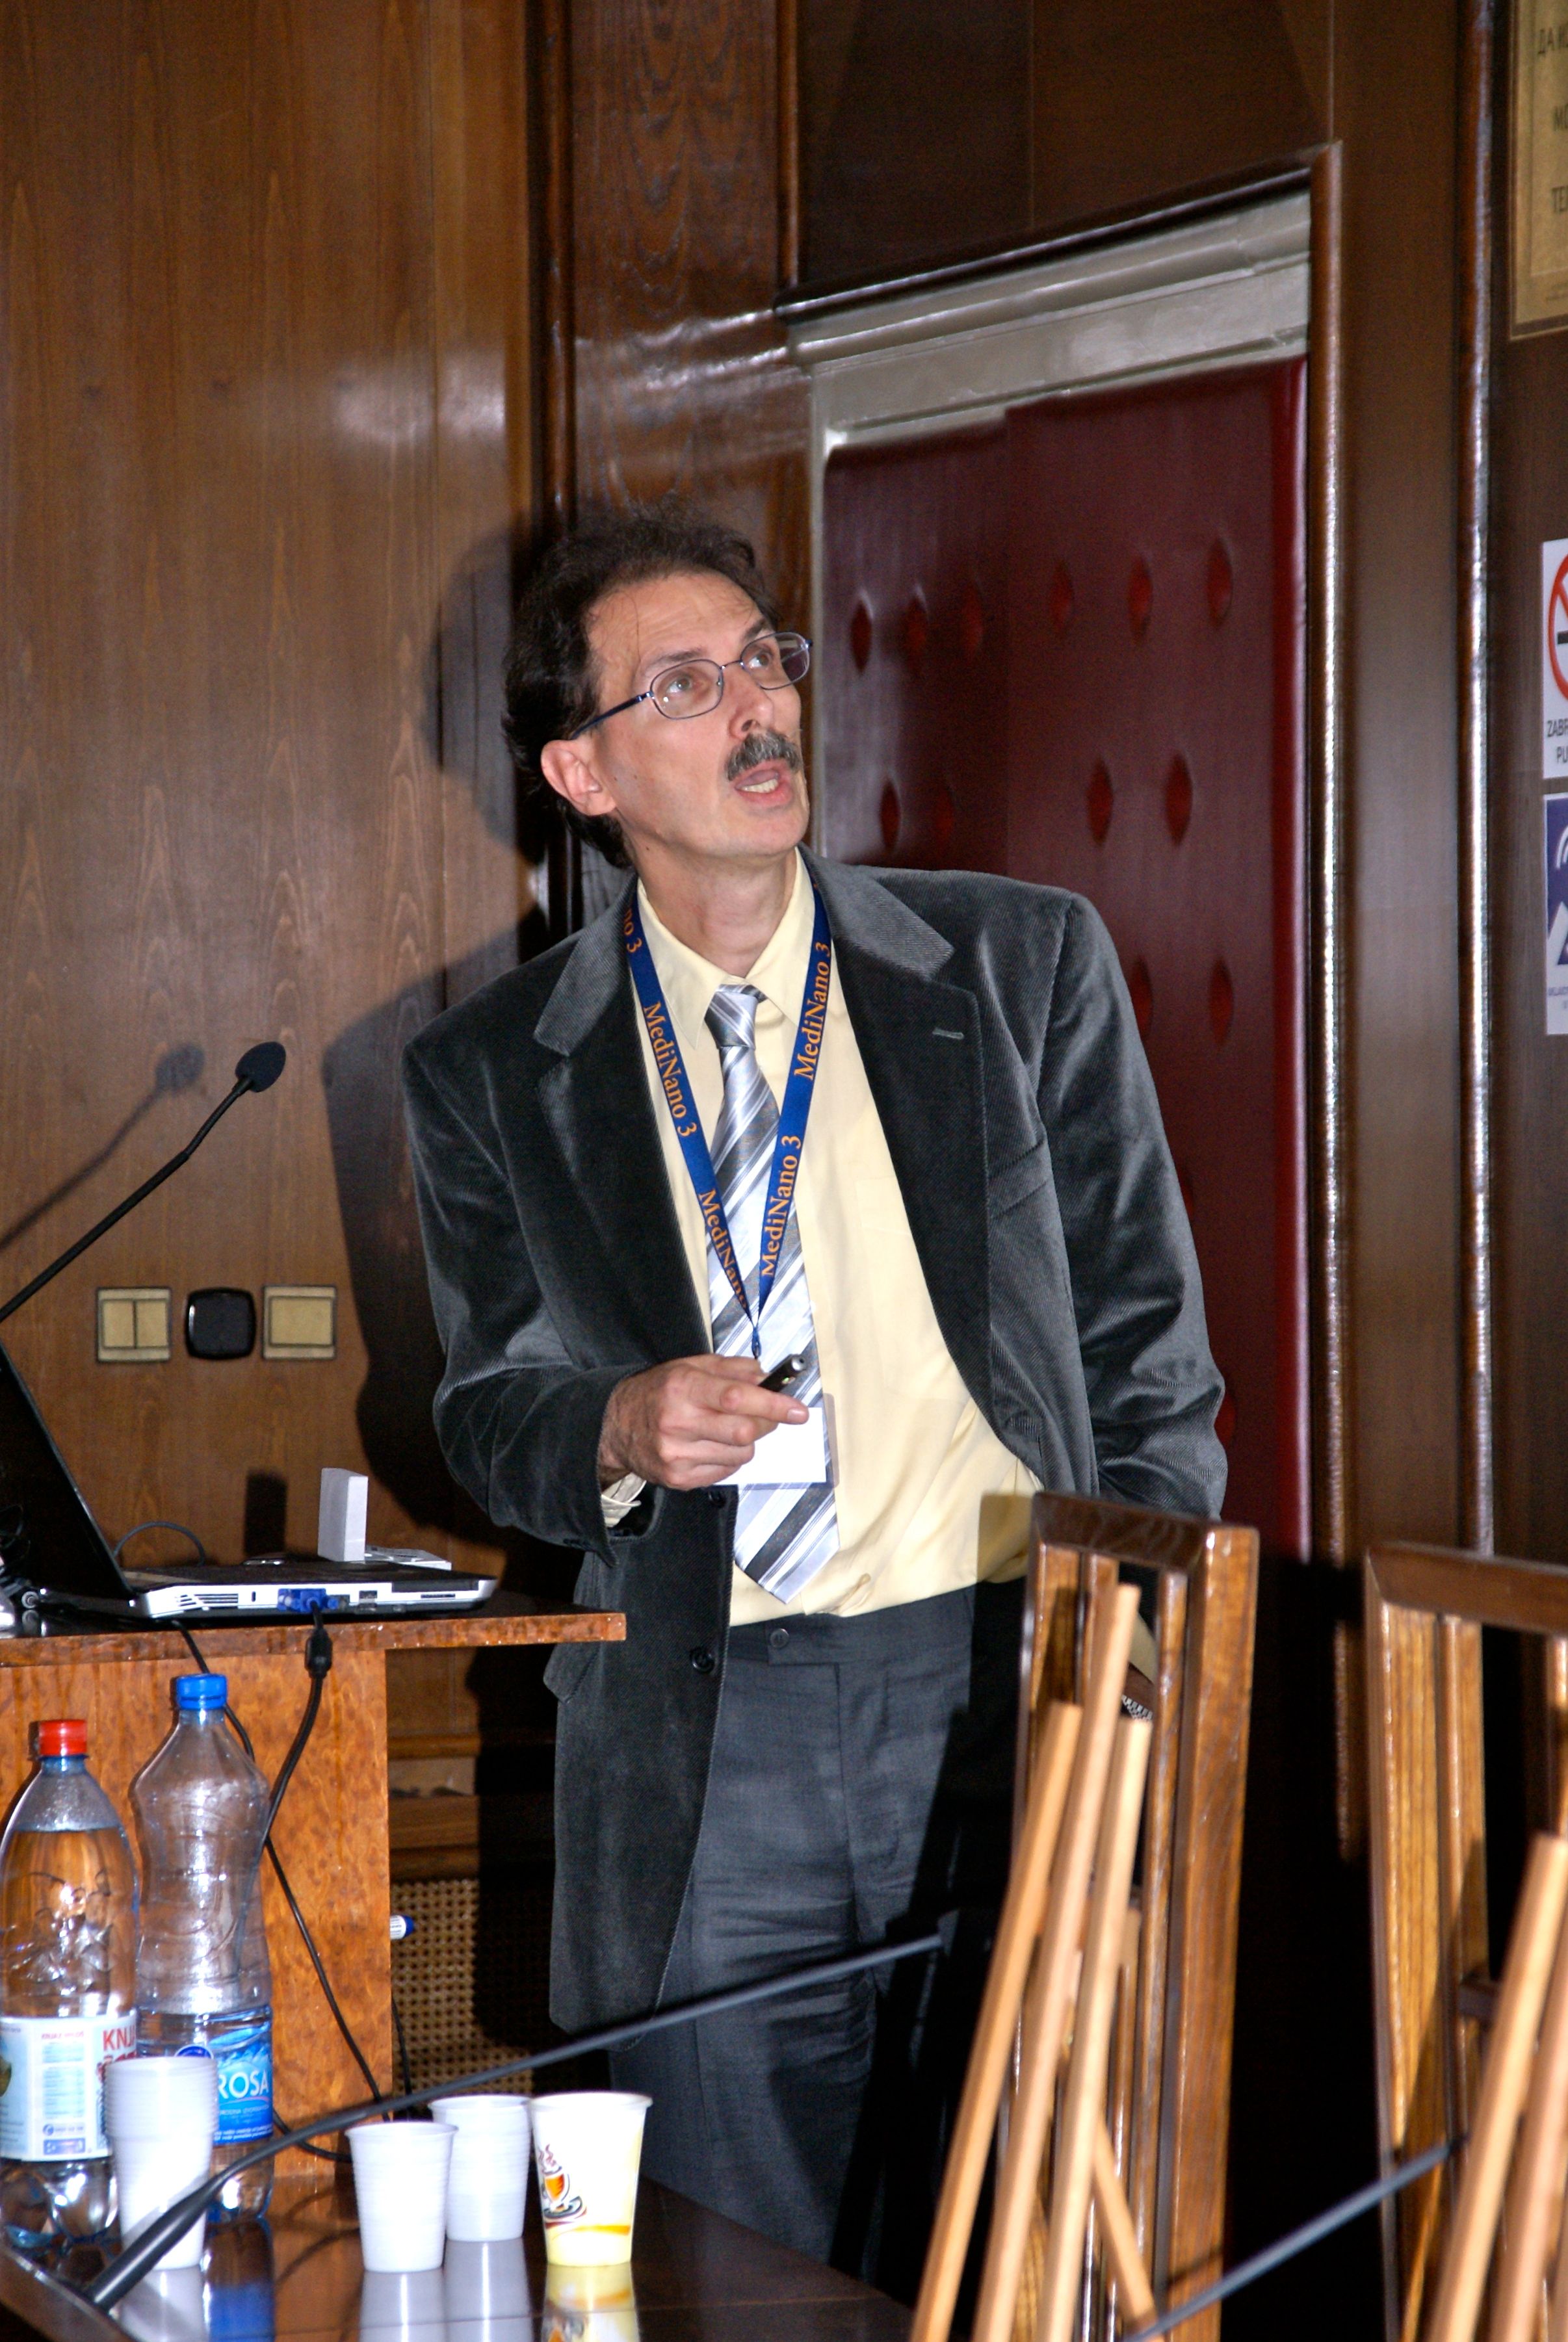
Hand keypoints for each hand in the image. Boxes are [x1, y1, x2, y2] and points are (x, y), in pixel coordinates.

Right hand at [598, 1355, 808, 1490]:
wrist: (615, 1426)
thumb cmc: (657, 1392)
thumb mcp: (690, 1366)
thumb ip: (732, 1368)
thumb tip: (768, 1377)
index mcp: (683, 1387)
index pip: (737, 1397)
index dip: (774, 1404)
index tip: (798, 1411)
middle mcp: (678, 1422)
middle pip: (744, 1431)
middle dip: (766, 1423)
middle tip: (764, 1415)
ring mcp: (677, 1455)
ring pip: (741, 1453)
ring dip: (746, 1440)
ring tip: (725, 1428)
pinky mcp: (678, 1478)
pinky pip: (727, 1471)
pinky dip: (730, 1457)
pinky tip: (712, 1444)